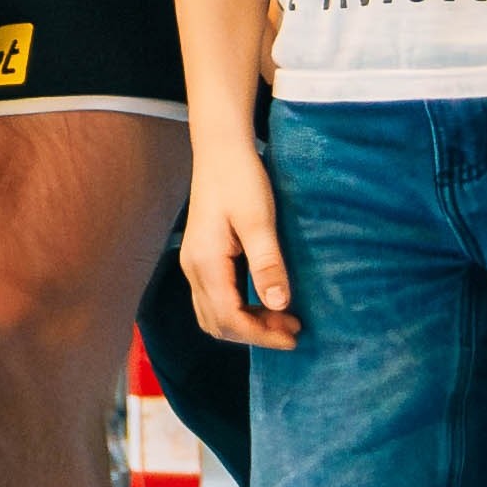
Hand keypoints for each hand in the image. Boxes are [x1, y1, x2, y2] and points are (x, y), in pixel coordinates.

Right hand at [179, 136, 296, 348]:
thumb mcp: (259, 220)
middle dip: (254, 333)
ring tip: (282, 318)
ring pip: (213, 314)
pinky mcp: (201, 258)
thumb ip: (267, 263)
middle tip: (292, 328)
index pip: (229, 318)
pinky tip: (264, 301)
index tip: (293, 336)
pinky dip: (238, 310)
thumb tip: (279, 304)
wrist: (220, 150)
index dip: (261, 334)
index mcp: (205, 263)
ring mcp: (194, 264)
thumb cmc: (241, 179)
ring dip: (246, 324)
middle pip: (218, 323)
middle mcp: (193, 269)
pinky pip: (214, 300)